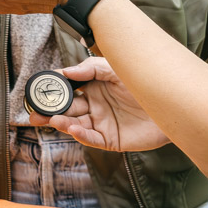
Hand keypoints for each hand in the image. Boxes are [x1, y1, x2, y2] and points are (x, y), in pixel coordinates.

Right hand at [26, 58, 170, 151]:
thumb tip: (65, 71)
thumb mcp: (115, 67)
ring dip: (62, 123)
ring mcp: (102, 123)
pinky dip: (80, 134)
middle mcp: (95, 106)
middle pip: (67, 110)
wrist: (173, 101)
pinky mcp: (111, 139)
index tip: (40, 89)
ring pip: (76, 125)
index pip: (68, 89)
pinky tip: (72, 128)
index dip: (54, 91)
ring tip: (52, 120)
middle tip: (35, 113)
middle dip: (50, 112)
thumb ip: (90, 68)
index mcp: (94, 87)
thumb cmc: (146, 81)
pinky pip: (92, 138)